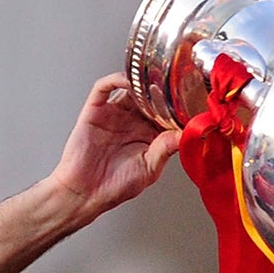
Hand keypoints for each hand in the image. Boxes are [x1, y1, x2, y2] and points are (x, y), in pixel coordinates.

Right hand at [45, 72, 182, 217]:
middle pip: (149, 97)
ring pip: (129, 88)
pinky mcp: (95, 111)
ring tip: (152, 79)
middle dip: (160, 90)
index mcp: (148, 136)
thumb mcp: (149, 169)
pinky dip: (116, 80)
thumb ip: (165, 149)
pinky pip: (104, 88)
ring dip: (140, 82)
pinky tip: (128, 81)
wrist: (84, 193)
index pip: (166, 114)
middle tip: (172, 85)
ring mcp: (114, 115)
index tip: (189, 102)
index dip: (176, 107)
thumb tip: (183, 134)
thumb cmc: (115, 186)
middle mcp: (132, 122)